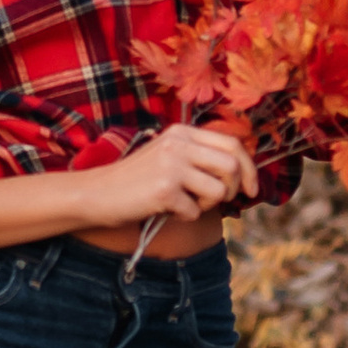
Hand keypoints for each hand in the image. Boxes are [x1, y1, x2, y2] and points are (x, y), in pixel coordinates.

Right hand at [76, 125, 259, 228]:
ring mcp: (171, 165)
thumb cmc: (137, 181)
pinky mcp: (164, 190)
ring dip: (209, 204)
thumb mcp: (168, 156)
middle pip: (232, 166)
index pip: (232, 144)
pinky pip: (195, 210)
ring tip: (187, 203)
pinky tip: (166, 209)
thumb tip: (243, 176)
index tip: (251, 189)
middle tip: (218, 200)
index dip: (250, 168)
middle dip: (234, 189)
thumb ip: (199, 157)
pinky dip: (186, 216)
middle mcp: (178, 143)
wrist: (97, 193)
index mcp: (182, 132)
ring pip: (219, 189)